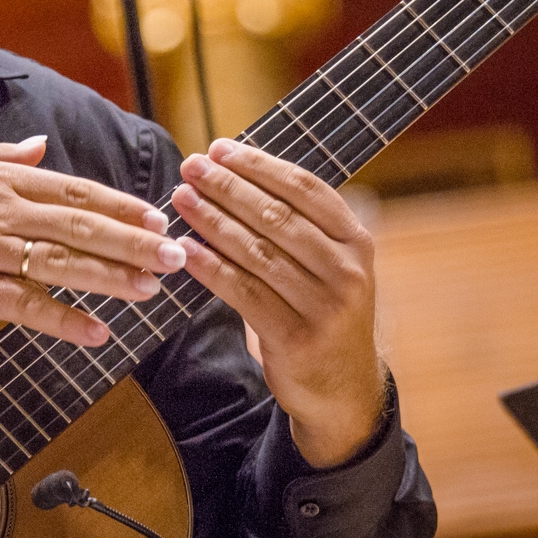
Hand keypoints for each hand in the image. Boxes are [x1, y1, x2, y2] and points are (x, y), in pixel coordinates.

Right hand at [0, 137, 185, 346]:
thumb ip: (2, 156)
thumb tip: (40, 147)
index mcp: (2, 180)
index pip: (74, 190)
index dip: (120, 204)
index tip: (156, 216)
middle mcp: (2, 211)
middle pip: (80, 227)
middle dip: (133, 242)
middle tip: (176, 256)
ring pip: (62, 264)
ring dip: (112, 278)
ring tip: (152, 290)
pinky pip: (24, 306)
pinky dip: (63, 320)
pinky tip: (96, 333)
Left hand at [171, 138, 385, 467]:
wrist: (344, 389)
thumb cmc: (322, 312)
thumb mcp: (330, 265)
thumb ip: (298, 225)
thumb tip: (236, 173)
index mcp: (357, 241)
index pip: (305, 189)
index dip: (259, 165)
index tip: (218, 148)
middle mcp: (347, 270)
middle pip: (277, 216)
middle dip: (228, 187)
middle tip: (191, 166)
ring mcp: (325, 306)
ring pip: (257, 251)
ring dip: (212, 220)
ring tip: (180, 198)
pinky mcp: (296, 337)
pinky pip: (243, 292)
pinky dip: (210, 267)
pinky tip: (185, 249)